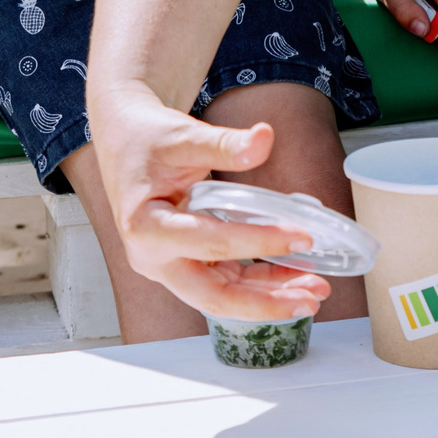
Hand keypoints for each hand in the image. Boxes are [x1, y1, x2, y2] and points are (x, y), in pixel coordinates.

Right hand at [92, 87, 334, 321]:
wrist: (124, 142)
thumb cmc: (146, 141)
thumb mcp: (183, 136)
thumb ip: (224, 143)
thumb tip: (264, 139)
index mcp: (146, 228)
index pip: (211, 242)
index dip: (259, 242)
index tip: (301, 238)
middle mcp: (154, 258)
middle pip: (214, 295)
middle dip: (265, 302)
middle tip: (312, 295)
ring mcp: (169, 266)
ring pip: (222, 295)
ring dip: (268, 297)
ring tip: (313, 292)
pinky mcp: (185, 263)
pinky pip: (224, 281)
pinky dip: (258, 282)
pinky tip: (292, 277)